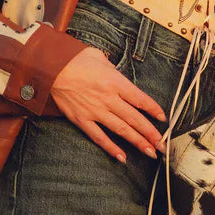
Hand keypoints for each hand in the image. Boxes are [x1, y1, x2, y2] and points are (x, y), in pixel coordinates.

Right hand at [50, 47, 167, 163]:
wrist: (51, 68)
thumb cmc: (75, 59)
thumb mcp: (99, 57)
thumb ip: (112, 69)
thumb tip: (118, 75)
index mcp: (115, 82)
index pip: (140, 99)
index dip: (153, 110)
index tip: (163, 119)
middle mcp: (108, 98)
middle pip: (135, 118)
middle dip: (151, 133)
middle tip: (162, 144)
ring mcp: (95, 111)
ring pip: (121, 130)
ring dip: (137, 142)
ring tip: (150, 153)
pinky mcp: (82, 120)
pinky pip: (99, 137)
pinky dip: (111, 148)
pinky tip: (122, 157)